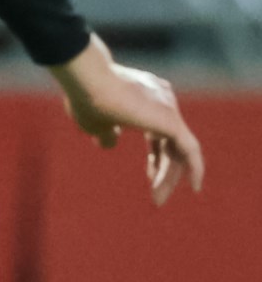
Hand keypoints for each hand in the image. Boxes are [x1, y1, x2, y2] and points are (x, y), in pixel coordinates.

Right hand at [52, 35, 205, 204]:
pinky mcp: (171, 120)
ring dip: (169, 177)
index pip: (159, 133)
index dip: (156, 156)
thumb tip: (108, 143)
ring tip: (157, 200)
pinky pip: (190, 150)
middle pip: (170, 144)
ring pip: (178, 150)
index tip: (150, 176)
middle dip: (163, 171)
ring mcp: (169, 109)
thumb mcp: (93, 123)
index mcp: (145, 100)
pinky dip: (194, 169)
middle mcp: (162, 102)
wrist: (89, 81)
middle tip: (156, 197)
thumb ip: (105, 133)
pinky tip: (195, 187)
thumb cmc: (86, 99)